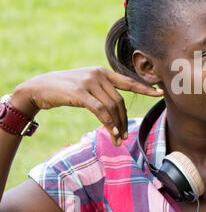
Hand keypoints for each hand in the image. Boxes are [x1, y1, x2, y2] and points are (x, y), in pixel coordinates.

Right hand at [13, 66, 163, 145]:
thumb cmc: (65, 88)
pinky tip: (112, 134)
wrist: (39, 87)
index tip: (160, 92)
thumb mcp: (86, 84)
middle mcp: (98, 74)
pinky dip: (108, 124)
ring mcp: (89, 82)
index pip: (129, 82)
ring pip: (112, 107)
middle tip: (126, 135)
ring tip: (119, 139)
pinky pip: (100, 111)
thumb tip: (117, 106)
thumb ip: (103, 89)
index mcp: (103, 72)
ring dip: (117, 126)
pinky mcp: (80, 93)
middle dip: (125, 120)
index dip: (145, 88)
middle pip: (120, 101)